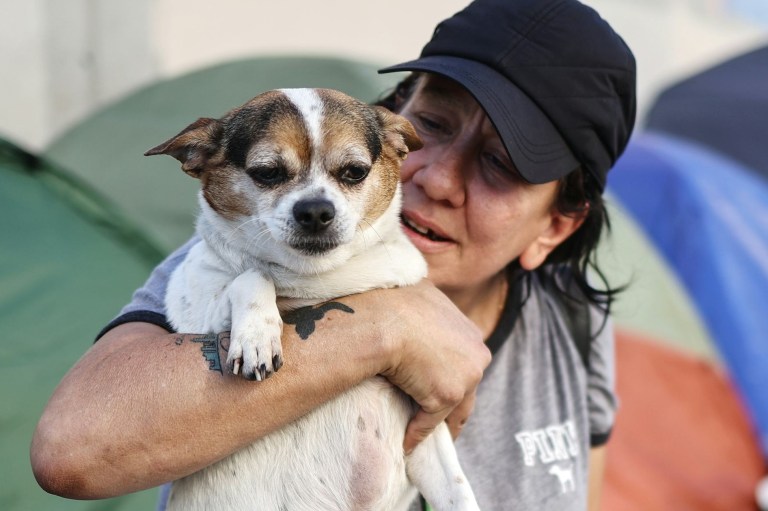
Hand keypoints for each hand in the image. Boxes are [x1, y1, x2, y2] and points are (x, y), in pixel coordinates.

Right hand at [376, 280, 490, 452]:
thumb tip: (419, 291)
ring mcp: (466, 375)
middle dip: (455, 405)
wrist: (384, 319)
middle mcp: (477, 353)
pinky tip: (407, 442)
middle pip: (468, 388)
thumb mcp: (419, 293)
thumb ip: (428, 303)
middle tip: (439, 419)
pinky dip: (417, 434)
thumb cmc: (393, 301)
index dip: (453, 375)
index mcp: (470, 330)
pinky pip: (430, 421)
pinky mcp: (448, 395)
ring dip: (439, 424)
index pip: (466, 362)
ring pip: (454, 408)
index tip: (439, 384)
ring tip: (423, 435)